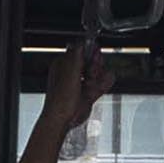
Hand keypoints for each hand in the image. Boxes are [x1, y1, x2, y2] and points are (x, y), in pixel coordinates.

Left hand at [29, 32, 105, 156]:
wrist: (63, 119)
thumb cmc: (60, 100)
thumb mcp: (70, 73)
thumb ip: (76, 57)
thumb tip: (81, 43)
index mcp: (63, 65)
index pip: (81, 51)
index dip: (89, 53)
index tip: (93, 58)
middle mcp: (71, 73)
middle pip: (91, 62)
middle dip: (95, 67)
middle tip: (91, 75)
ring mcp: (80, 83)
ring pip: (97, 73)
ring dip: (99, 78)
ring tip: (92, 85)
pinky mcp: (88, 94)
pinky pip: (100, 84)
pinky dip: (103, 85)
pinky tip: (99, 88)